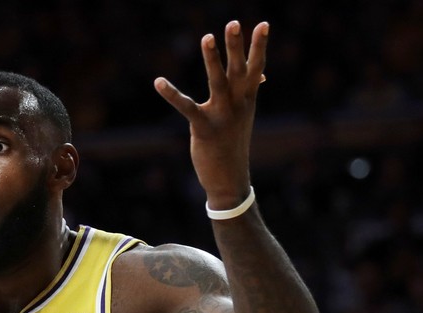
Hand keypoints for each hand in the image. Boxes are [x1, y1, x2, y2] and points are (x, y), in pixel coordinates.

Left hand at [154, 20, 268, 208]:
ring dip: (212, 59)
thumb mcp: (245, 115)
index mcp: (248, 98)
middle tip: (233, 22)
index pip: (256, 67)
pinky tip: (158, 82)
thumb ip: (250, 91)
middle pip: (239, 69)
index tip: (264, 23)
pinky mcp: (204, 128)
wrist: (230, 179)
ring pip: (218, 82)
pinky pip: (187, 107)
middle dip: (237, 46)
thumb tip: (262, 75)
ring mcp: (222, 115)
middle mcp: (238, 104)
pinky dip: (172, 94)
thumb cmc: (234, 143)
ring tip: (207, 37)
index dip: (260, 45)